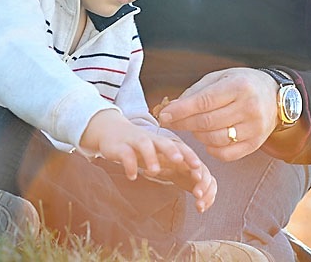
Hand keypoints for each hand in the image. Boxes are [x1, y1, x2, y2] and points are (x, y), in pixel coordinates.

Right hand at [80, 109, 216, 210]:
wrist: (110, 130)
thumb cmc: (139, 146)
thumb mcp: (156, 153)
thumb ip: (171, 163)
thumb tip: (195, 180)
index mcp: (161, 142)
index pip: (180, 147)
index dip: (190, 157)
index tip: (199, 170)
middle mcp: (150, 139)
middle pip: (164, 142)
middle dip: (172, 151)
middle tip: (180, 162)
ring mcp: (134, 141)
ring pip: (144, 145)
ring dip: (150, 157)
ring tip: (154, 172)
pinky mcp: (118, 146)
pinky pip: (124, 153)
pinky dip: (129, 164)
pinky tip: (132, 176)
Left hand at [144, 147, 216, 212]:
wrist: (171, 162)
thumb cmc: (165, 161)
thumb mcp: (161, 164)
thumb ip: (156, 168)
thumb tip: (146, 171)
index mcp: (187, 160)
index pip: (196, 162)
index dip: (198, 170)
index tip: (196, 178)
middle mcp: (197, 167)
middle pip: (206, 174)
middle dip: (203, 185)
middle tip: (197, 195)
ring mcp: (201, 176)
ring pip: (211, 184)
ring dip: (208, 195)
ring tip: (199, 206)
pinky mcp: (203, 185)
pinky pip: (211, 192)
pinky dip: (208, 201)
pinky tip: (200, 209)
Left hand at [156, 67, 277, 160]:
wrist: (275, 96)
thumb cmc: (242, 83)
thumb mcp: (221, 77)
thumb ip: (196, 91)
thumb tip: (172, 107)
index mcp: (239, 86)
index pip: (204, 102)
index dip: (181, 110)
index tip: (164, 115)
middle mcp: (249, 108)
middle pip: (207, 122)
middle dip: (184, 124)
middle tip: (171, 122)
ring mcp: (254, 128)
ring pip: (215, 139)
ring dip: (197, 135)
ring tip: (193, 127)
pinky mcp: (256, 143)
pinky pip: (226, 154)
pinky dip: (211, 149)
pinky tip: (208, 138)